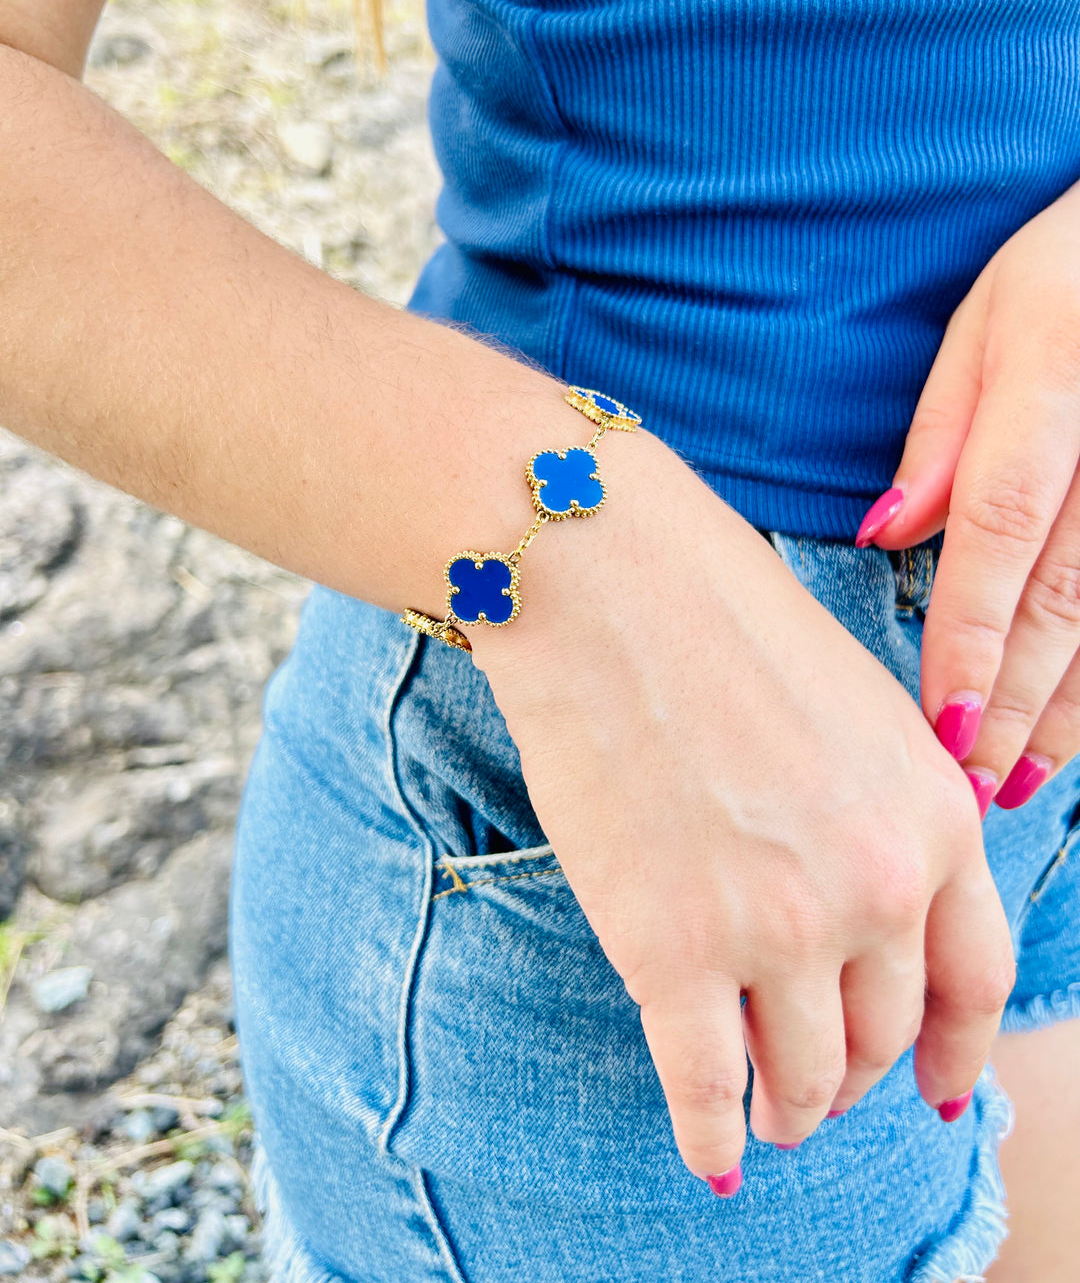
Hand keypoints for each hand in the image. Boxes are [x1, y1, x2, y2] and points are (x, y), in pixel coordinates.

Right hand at [469, 431, 1012, 1190]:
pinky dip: (710, 1132)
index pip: (974, 979)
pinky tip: (708, 1151)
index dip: (953, 1049)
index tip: (931, 1084)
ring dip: (789, 1111)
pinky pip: (703, 1086)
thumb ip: (886, 816)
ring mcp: (777, 926)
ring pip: (803, 1076)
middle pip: (883, 1036)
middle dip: (856, 1078)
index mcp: (934, 817)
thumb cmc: (723, 622)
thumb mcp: (857, 711)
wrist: (610, 584)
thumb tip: (869, 916)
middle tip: (819, 1089)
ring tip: (767, 1117)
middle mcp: (877, 886)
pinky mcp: (671, 949)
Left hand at [856, 179, 1079, 812]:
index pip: (1002, 535)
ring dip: (1071, 714)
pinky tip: (1076, 730)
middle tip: (966, 785)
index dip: (974, 636)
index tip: (941, 721)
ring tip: (1019, 781)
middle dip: (1014, 703)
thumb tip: (885, 534)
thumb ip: (944, 431)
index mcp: (1053, 392)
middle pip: (1066, 598)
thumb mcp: (992, 318)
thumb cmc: (1072, 270)